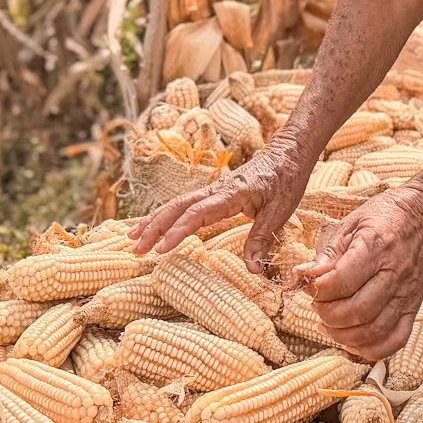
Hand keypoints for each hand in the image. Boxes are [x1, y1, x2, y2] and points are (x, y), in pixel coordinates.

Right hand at [131, 132, 313, 270]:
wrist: (289, 151)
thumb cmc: (287, 179)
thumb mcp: (281, 211)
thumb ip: (263, 240)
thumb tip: (252, 271)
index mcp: (231, 194)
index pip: (197, 213)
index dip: (177, 232)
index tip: (161, 249)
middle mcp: (217, 190)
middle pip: (178, 208)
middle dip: (155, 228)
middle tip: (136, 249)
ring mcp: (214, 189)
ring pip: (177, 204)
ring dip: (154, 220)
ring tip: (133, 238)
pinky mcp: (215, 192)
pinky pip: (185, 204)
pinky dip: (167, 215)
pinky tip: (155, 225)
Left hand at [293, 184, 422, 361]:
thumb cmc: (383, 218)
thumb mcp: (350, 224)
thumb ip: (328, 254)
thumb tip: (304, 275)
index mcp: (376, 247)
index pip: (343, 281)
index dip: (320, 290)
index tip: (310, 286)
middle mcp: (394, 274)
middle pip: (358, 311)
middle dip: (328, 315)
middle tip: (318, 305)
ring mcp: (407, 294)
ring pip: (374, 331)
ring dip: (344, 335)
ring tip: (330, 324)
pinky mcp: (414, 308)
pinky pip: (396, 341)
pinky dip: (372, 349)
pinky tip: (353, 340)